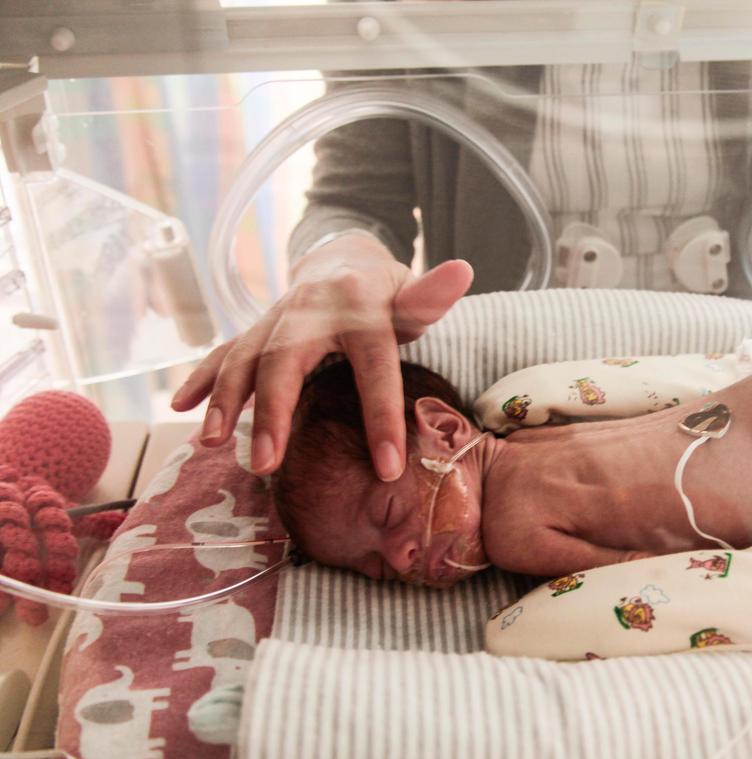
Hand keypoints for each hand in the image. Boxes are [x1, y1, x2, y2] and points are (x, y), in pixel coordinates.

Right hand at [170, 234, 472, 479]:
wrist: (342, 259)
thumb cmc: (387, 294)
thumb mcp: (413, 295)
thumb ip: (432, 295)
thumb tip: (463, 269)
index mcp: (361, 309)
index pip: (374, 367)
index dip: (382, 417)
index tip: (390, 468)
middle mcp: (309, 311)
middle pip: (286, 360)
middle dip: (273, 412)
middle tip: (266, 463)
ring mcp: (276, 319)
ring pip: (244, 356)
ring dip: (226, 400)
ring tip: (213, 443)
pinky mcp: (256, 330)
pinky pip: (224, 352)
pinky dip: (202, 379)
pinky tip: (180, 408)